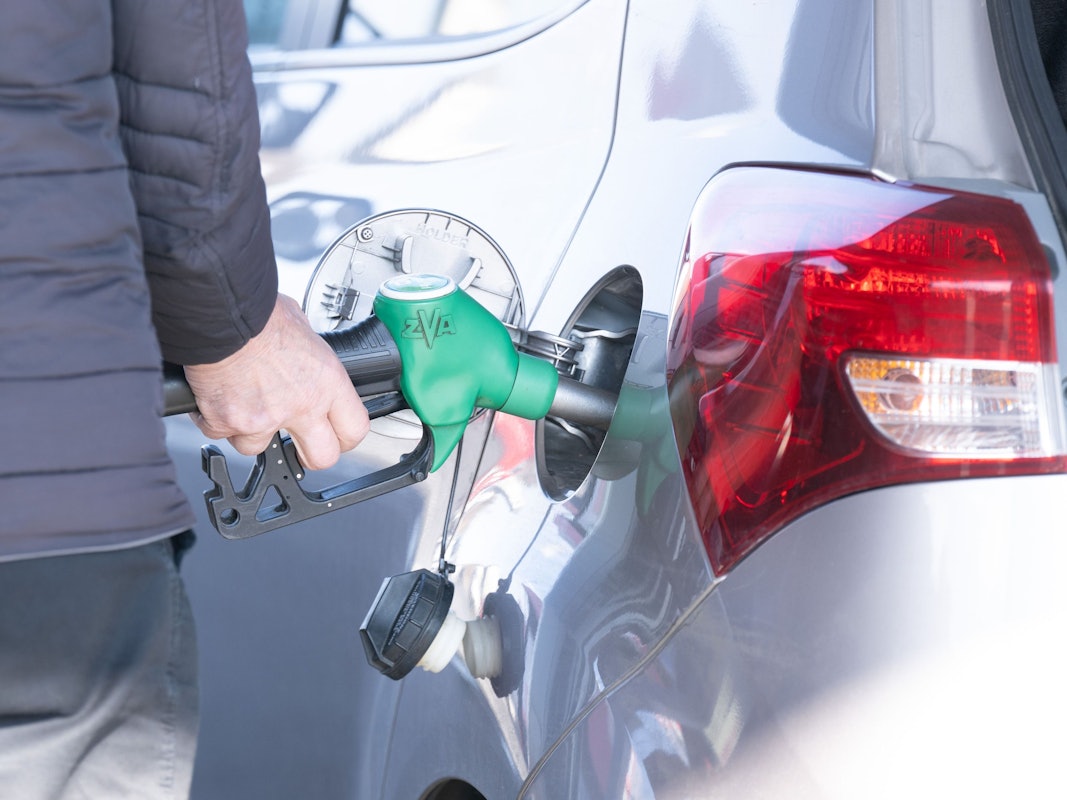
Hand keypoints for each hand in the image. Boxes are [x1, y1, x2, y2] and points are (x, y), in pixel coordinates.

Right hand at [183, 294, 369, 469]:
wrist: (219, 315)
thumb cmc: (258, 313)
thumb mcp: (301, 326)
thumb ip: (307, 352)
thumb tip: (303, 353)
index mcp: (326, 382)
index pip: (354, 428)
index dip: (346, 438)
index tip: (338, 437)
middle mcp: (301, 405)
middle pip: (322, 457)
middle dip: (309, 454)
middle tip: (298, 443)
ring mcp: (264, 419)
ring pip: (260, 447)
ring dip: (250, 431)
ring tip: (243, 401)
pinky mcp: (228, 423)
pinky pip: (220, 433)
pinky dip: (215, 420)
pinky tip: (217, 397)